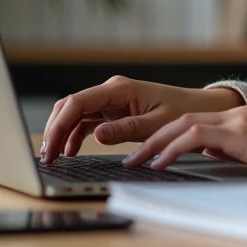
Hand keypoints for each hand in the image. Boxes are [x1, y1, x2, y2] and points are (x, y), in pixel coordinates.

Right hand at [40, 76, 242, 162]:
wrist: (200, 108)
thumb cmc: (182, 113)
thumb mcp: (155, 125)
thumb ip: (125, 129)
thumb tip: (97, 134)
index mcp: (119, 89)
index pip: (77, 103)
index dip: (58, 125)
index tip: (50, 148)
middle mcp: (111, 91)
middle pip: (70, 106)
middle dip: (54, 129)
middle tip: (46, 156)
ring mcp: (111, 100)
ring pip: (75, 112)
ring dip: (62, 132)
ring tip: (54, 157)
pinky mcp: (115, 109)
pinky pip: (87, 119)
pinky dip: (76, 134)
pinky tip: (71, 151)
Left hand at [123, 104, 246, 176]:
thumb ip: (232, 146)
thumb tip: (207, 150)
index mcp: (241, 116)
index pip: (195, 120)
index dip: (169, 134)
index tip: (151, 150)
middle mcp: (235, 113)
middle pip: (182, 119)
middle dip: (153, 137)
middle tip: (132, 155)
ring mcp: (236, 119)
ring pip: (183, 124)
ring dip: (155, 143)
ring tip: (137, 160)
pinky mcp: (239, 132)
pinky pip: (195, 136)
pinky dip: (173, 148)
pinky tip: (161, 162)